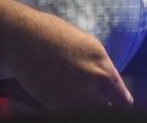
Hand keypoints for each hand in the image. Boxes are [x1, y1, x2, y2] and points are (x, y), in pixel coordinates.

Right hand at [0, 5, 133, 109]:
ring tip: (83, 100)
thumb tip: (107, 85)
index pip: (122, 98)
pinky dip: (70, 108)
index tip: (121, 105)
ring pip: (88, 112)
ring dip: (88, 108)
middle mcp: (89, 83)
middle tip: (103, 105)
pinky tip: (66, 99)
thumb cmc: (55, 36)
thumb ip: (100, 68)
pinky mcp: (52, 104)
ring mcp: (70, 96)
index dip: (122, 103)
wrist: (24, 38)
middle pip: (107, 110)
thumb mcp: (88, 47)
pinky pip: (68, 111)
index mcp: (102, 65)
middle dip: (107, 108)